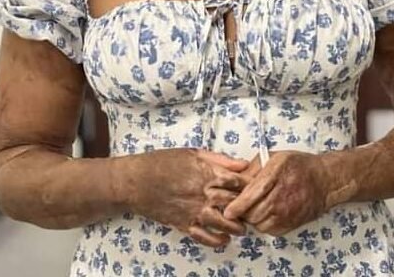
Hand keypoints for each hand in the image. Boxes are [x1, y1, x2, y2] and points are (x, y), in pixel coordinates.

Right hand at [125, 149, 251, 246]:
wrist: (136, 181)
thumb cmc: (163, 162)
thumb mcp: (192, 153)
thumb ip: (219, 159)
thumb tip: (242, 164)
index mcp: (207, 174)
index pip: (238, 182)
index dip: (250, 185)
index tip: (257, 187)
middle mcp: (203, 194)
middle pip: (234, 203)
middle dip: (247, 207)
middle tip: (255, 209)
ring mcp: (194, 211)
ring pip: (224, 224)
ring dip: (236, 227)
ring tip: (242, 227)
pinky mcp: (184, 225)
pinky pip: (205, 237)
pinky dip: (217, 241)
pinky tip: (224, 239)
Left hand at [223, 151, 329, 235]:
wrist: (324, 180)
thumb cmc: (298, 165)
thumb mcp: (274, 157)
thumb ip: (253, 168)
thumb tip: (235, 180)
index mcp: (276, 175)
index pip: (252, 195)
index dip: (237, 206)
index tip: (228, 211)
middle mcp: (282, 196)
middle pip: (253, 213)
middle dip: (242, 212)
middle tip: (238, 207)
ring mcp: (288, 213)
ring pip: (259, 224)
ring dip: (252, 218)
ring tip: (252, 208)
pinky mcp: (291, 224)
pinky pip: (269, 230)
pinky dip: (263, 224)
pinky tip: (265, 213)